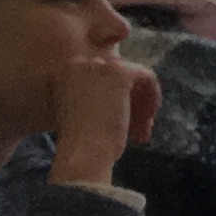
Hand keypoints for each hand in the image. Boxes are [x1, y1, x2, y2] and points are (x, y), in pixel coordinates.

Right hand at [47, 52, 157, 190]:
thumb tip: (119, 95)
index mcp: (63, 73)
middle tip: (136, 131)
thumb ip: (95, 98)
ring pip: (133, 79)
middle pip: (117, 78)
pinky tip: (148, 119)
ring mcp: (98, 65)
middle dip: (129, 104)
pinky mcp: (119, 71)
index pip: (100, 80)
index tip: (121, 124)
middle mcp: (78, 63)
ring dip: (140, 106)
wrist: (82, 153)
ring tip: (141, 133)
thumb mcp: (79, 115)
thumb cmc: (78, 144)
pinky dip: (152, 97)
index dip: (114, 101)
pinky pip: (147, 77)